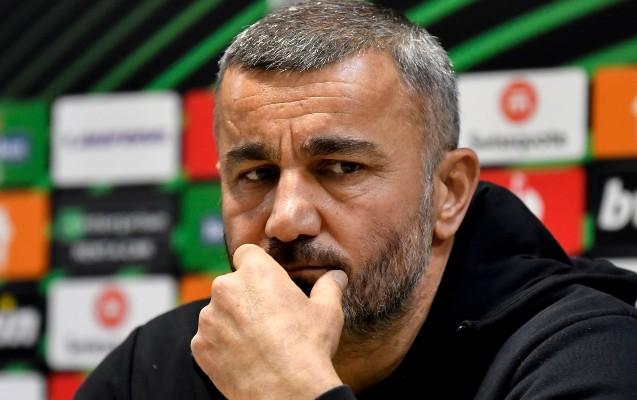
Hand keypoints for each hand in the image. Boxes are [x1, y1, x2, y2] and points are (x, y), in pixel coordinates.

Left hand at [191, 244, 348, 399]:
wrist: (287, 392)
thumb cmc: (308, 346)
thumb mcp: (327, 311)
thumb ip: (329, 286)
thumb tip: (337, 276)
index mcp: (255, 271)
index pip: (247, 253)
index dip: (258, 267)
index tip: (268, 284)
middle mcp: (225, 288)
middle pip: (232, 284)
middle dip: (245, 296)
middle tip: (267, 318)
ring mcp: (209, 319)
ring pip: (219, 312)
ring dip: (231, 321)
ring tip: (256, 342)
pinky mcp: (199, 346)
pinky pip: (209, 339)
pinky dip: (222, 345)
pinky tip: (244, 357)